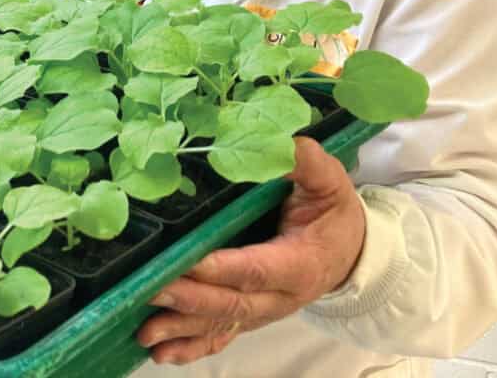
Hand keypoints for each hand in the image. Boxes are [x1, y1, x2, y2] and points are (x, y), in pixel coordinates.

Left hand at [135, 138, 365, 365]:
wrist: (351, 251)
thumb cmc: (334, 212)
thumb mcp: (329, 181)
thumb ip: (306, 163)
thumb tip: (280, 143)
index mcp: (300, 263)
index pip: (255, 268)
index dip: (222, 268)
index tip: (189, 262)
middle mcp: (280, 297)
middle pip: (231, 301)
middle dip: (190, 298)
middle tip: (151, 289)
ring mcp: (264, 311)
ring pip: (221, 323)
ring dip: (182, 329)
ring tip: (145, 332)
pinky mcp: (251, 316)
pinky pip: (220, 336)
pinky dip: (190, 347)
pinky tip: (160, 354)